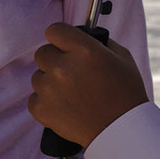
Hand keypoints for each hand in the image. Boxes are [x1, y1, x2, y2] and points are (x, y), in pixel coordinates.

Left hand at [28, 24, 147, 148]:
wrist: (119, 128)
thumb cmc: (125, 91)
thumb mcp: (122, 57)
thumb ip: (98, 43)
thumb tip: (82, 37)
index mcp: (85, 50)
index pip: (55, 30)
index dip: (60, 36)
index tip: (64, 43)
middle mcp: (63, 67)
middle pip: (42, 52)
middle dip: (55, 59)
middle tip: (70, 70)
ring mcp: (49, 89)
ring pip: (38, 76)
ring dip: (50, 80)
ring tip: (71, 92)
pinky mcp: (40, 109)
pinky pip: (34, 97)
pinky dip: (46, 100)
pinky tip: (65, 104)